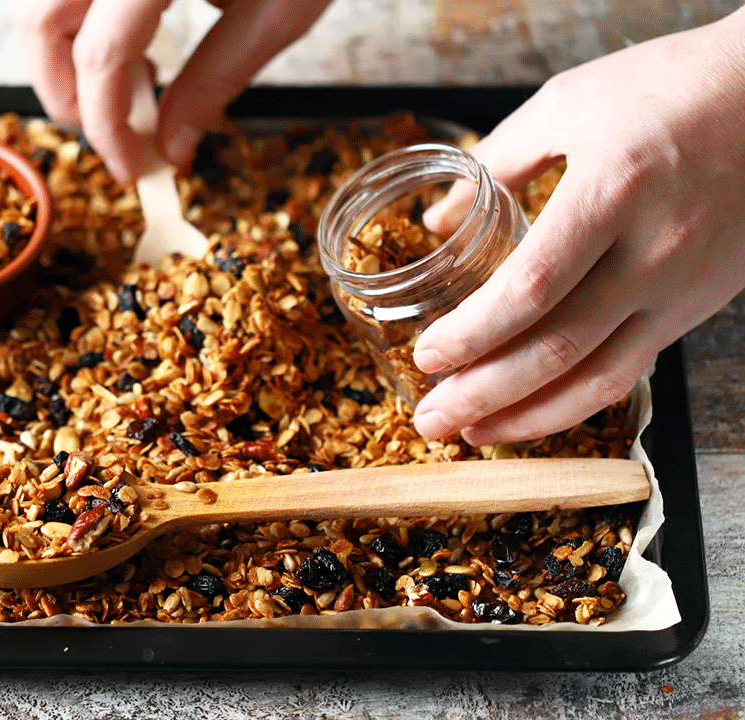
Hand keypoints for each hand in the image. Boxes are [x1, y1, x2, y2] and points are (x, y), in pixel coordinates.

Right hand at [13, 0, 331, 183]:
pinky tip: (119, 27)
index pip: (99, 57)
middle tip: (107, 130)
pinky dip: (69, 12)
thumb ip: (213, 83)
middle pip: (39, 22)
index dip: (104, 125)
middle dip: (62, 90)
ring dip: (57, 47)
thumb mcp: (277, 12)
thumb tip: (168, 148)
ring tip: (124, 74)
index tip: (125, 167)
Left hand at [411, 7, 744, 444]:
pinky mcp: (698, 304)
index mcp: (611, 193)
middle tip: (431, 419)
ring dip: (528, 417)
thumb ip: (496, 162)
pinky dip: (578, 399)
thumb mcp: (569, 104)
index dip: (473, 335)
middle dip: (484, 395)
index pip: (530, 290)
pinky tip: (535, 410)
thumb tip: (440, 218)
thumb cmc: (672, 86)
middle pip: (558, 348)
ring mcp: (682, 287)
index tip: (427, 354)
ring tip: (473, 434)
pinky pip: (632, 367)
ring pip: (600, 377)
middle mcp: (653, 252)